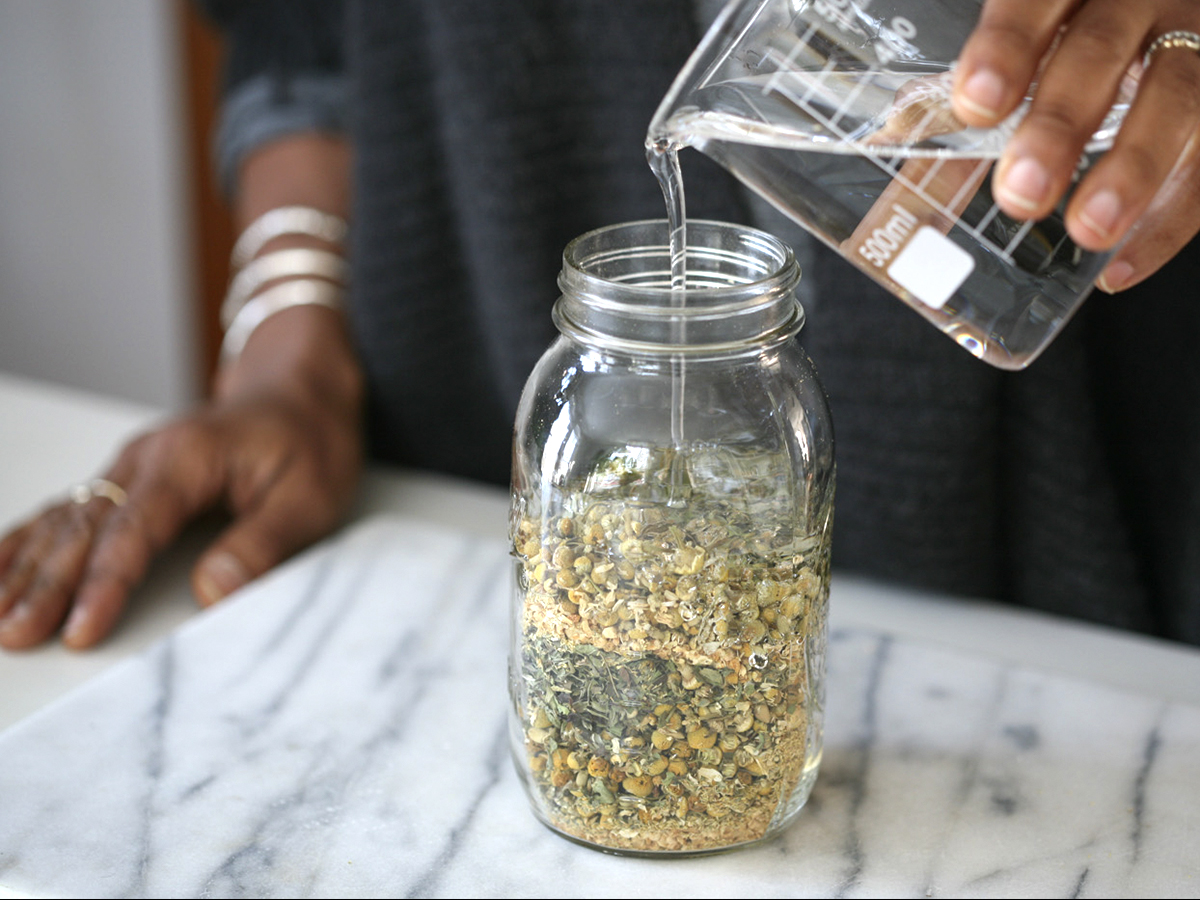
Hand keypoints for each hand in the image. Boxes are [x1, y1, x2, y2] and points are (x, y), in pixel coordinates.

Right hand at [0, 308, 362, 650]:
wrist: (302, 390)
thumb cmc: (310, 441)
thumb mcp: (309, 497)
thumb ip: (262, 545)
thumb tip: (212, 593)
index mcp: (188, 459)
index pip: (134, 529)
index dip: (104, 584)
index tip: (80, 630)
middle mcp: (146, 458)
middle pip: (85, 527)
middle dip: (48, 584)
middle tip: (16, 636)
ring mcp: (132, 466)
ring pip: (66, 519)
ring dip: (29, 568)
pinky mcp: (129, 478)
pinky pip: (69, 510)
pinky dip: (30, 540)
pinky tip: (1, 570)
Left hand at [952, 0, 1199, 290]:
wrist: (1162, 20)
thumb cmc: (1069, 33)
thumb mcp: (1028, 38)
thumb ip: (975, 85)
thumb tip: (890, 142)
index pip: (1032, 0)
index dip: (1005, 48)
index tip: (975, 104)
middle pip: (1101, 50)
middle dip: (1060, 123)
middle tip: (1022, 190)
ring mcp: (1194, 36)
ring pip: (1180, 93)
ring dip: (1134, 168)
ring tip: (1088, 228)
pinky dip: (1171, 222)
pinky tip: (1120, 267)